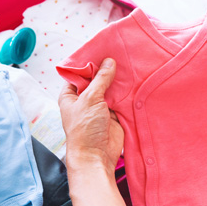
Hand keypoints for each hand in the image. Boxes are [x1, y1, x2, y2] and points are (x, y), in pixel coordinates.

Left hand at [59, 58, 123, 174]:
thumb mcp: (90, 99)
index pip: (79, 73)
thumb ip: (101, 79)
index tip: (103, 50)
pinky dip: (127, 92)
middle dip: (107, 70)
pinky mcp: (114, 114)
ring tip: (130, 63)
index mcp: (70, 95)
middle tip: (120, 53)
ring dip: (118, 81)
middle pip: (97, 80)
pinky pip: (121, 99)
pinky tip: (135, 80)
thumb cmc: (85, 129)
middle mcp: (85, 100)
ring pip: (110, 89)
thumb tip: (109, 61)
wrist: (97, 156)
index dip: (90, 63)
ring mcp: (100, 107)